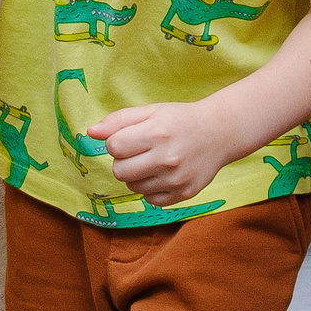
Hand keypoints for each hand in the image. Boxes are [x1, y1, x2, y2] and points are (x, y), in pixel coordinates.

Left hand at [88, 100, 243, 207]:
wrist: (219, 133)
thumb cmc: (180, 119)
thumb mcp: (150, 111)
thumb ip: (118, 120)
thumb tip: (90, 133)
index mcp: (157, 133)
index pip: (114, 147)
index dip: (117, 143)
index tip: (130, 138)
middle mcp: (167, 158)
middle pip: (119, 172)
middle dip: (123, 162)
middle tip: (140, 152)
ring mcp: (176, 179)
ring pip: (133, 187)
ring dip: (137, 176)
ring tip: (153, 161)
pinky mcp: (184, 194)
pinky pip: (150, 200)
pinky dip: (151, 189)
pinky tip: (163, 174)